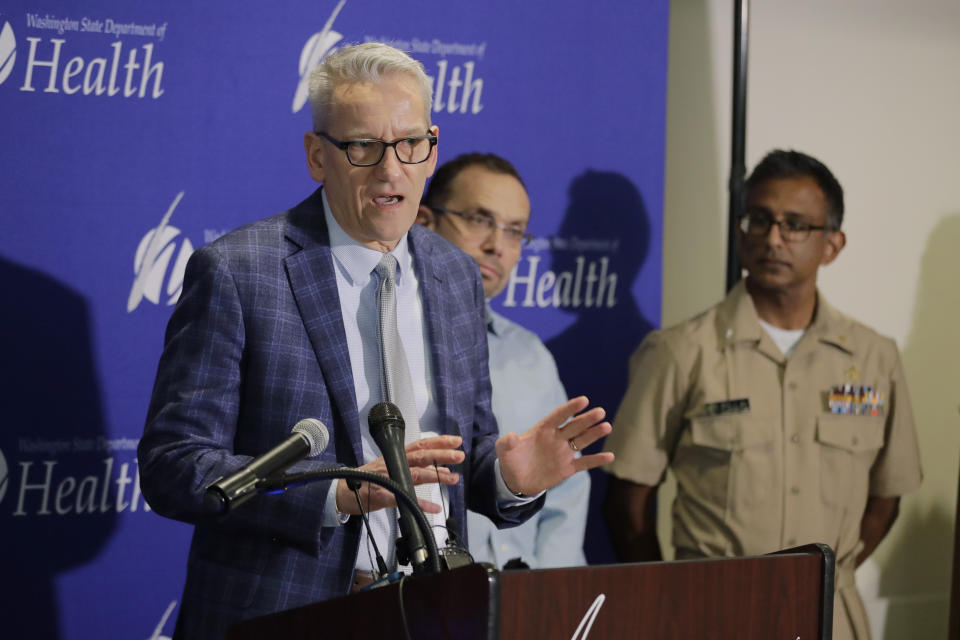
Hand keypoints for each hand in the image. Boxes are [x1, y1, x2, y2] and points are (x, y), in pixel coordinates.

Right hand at [335, 435, 464, 515]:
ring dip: (435, 476)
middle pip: (421, 456)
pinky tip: (433, 507)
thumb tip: (435, 466)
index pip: (421, 444)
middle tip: (460, 456)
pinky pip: (403, 498)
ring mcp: (388, 478)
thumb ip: (412, 466)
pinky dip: (420, 504)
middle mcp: (393, 464)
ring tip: (452, 478)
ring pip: (414, 474)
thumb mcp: (390, 466)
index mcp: (396, 456)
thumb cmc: (368, 479)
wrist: (342, 491)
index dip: (439, 441)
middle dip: (441, 455)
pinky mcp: (382, 495)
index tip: (456, 441)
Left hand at [497, 396, 613, 495]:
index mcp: (543, 430)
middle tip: (600, 411)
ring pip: (582, 441)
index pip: (559, 416)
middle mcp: (556, 438)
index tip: (584, 400)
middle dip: (586, 419)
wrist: (515, 480)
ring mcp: (563, 452)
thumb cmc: (510, 460)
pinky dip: (596, 460)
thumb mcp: (504, 451)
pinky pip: (584, 463)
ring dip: (594, 434)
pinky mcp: (567, 468)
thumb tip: (511, 436)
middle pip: (574, 426)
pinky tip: (610, 456)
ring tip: (607, 426)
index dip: (570, 408)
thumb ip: (507, 443)